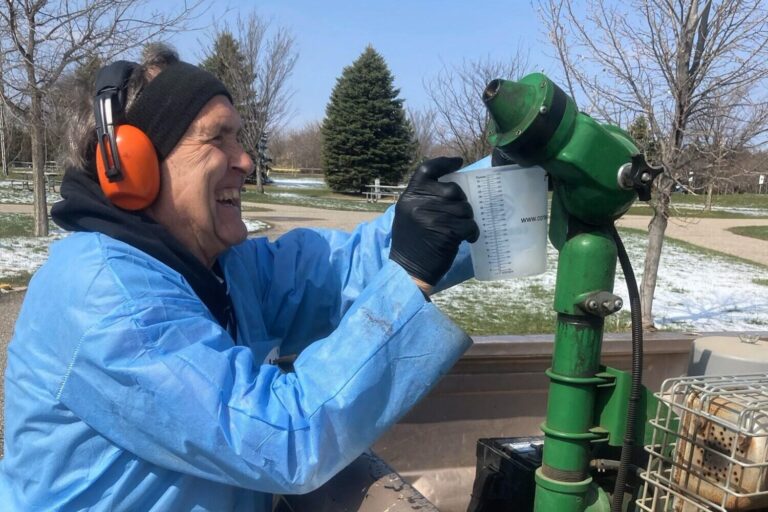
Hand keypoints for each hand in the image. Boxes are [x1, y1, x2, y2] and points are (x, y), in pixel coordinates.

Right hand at [389, 157, 479, 287]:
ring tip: (461, 230)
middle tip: (460, 214)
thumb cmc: (410, 244)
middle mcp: (418, 204)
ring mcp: (432, 217)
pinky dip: (472, 232)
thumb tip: (450, 189)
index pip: (427, 170)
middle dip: (461, 201)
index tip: (458, 162)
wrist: (407, 272)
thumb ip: (423, 200)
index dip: (444, 163)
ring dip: (467, 219)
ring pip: (464, 208)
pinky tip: (468, 238)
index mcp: (408, 197)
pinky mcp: (446, 232)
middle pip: (452, 189)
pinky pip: (469, 225)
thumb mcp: (408, 216)